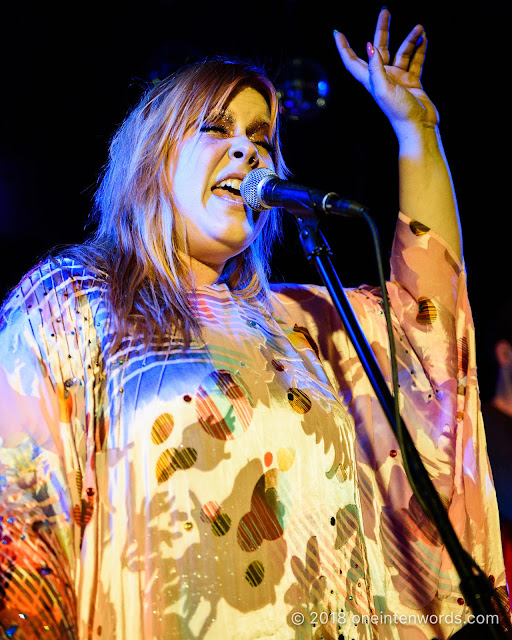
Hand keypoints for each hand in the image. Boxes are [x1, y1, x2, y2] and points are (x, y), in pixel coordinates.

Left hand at [334, 8, 437, 134]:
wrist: (419, 126)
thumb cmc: (399, 112)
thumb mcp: (384, 89)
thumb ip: (376, 68)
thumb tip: (369, 46)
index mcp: (371, 80)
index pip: (352, 61)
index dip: (343, 47)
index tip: (337, 32)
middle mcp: (383, 77)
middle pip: (378, 48)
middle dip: (381, 29)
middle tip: (385, 11)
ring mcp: (397, 79)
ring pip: (401, 52)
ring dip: (410, 39)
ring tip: (420, 28)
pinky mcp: (412, 81)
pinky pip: (415, 60)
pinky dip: (419, 49)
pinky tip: (424, 38)